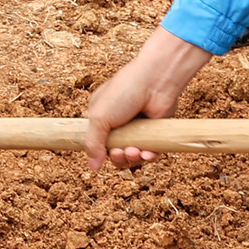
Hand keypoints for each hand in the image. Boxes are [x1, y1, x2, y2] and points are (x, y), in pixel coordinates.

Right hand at [81, 30, 211, 168]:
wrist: (156, 81)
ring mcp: (137, 129)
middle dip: (118, 157)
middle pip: (115, 153)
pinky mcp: (154, 133)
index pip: (97, 142)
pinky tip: (148, 153)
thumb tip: (92, 167)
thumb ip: (92, 142)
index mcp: (101, 117)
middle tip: (121, 152)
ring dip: (133, 158)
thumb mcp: (100, 117)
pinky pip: (150, 153)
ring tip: (135, 151)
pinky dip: (148, 156)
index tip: (104, 154)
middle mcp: (118, 124)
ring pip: (133, 156)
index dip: (100, 152)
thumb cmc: (124, 91)